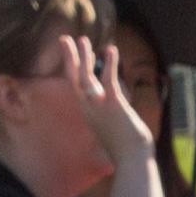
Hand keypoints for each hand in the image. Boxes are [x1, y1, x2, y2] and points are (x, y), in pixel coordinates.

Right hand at [47, 36, 157, 174]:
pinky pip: (109, 80)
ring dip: (84, 56)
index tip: (74, 52)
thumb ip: (108, 111)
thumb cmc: (124, 145)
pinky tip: (111, 50)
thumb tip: (113, 101)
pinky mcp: (113, 104)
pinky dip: (110, 64)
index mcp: (87, 111)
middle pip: (73, 77)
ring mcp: (99, 106)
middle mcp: (88, 107)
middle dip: (69, 57)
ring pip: (86, 76)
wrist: (131, 158)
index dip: (73, 66)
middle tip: (64, 38)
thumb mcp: (110, 124)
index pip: (75, 84)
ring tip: (83, 39)